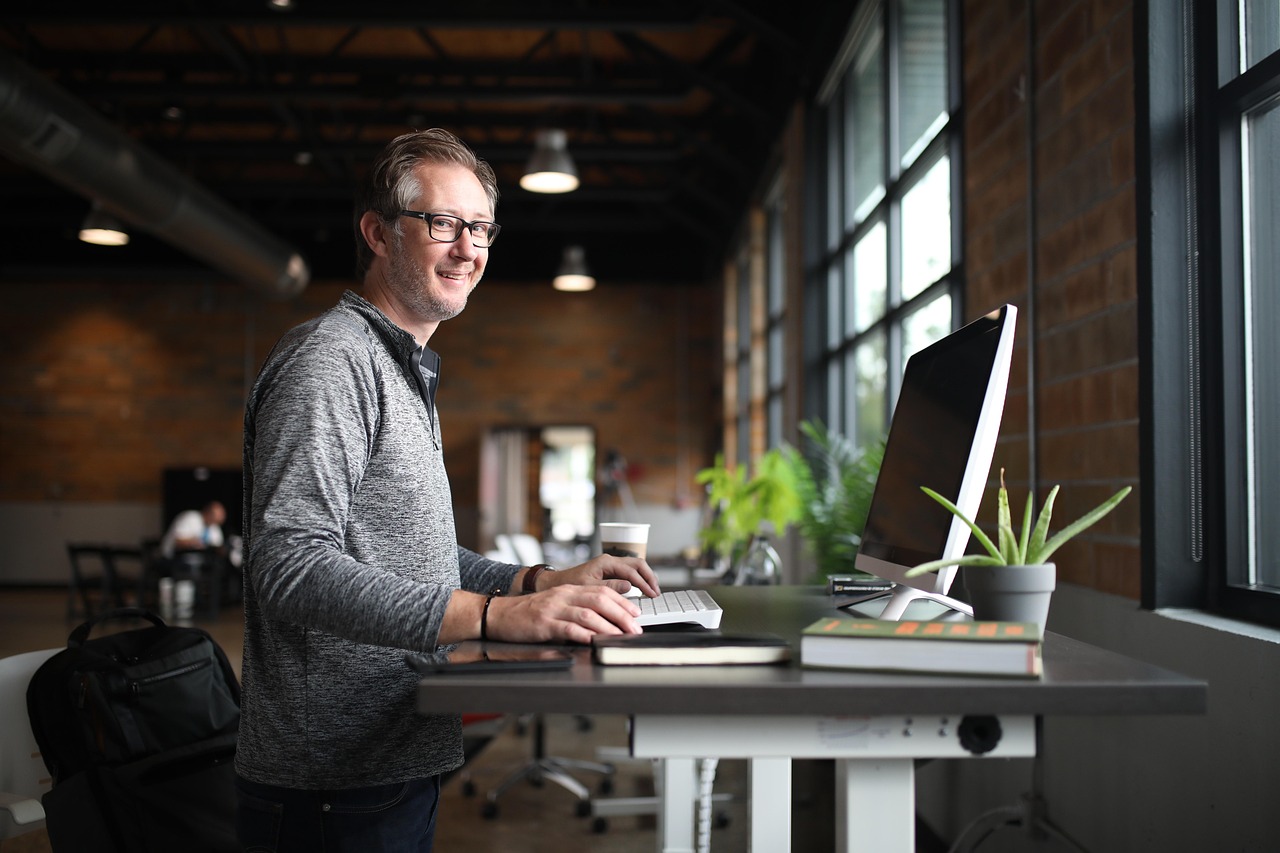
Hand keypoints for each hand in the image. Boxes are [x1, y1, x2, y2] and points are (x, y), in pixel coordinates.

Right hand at [485, 584, 643, 644]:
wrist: (499, 614)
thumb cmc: (528, 613)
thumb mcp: (556, 604)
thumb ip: (577, 607)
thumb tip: (605, 619)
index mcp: (569, 590)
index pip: (603, 591)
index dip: (622, 603)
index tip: (635, 615)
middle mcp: (564, 596)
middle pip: (600, 600)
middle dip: (621, 615)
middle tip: (635, 629)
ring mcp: (553, 609)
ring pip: (588, 614)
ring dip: (608, 627)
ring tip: (621, 637)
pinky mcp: (543, 624)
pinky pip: (568, 628)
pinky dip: (585, 635)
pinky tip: (595, 641)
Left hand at [541, 554, 660, 597]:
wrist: (557, 583)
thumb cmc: (570, 584)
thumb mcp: (589, 588)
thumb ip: (610, 587)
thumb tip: (629, 586)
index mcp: (606, 562)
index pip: (631, 571)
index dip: (644, 583)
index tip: (651, 595)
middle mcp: (610, 560)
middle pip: (638, 564)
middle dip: (649, 577)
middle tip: (656, 592)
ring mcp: (611, 564)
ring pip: (635, 566)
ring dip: (646, 577)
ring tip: (653, 590)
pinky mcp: (610, 570)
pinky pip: (629, 571)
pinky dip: (639, 579)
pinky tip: (642, 589)